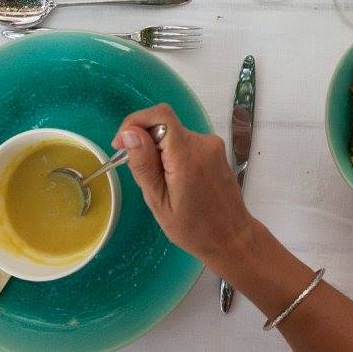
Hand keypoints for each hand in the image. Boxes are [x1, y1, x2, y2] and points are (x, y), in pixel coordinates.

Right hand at [114, 103, 253, 265]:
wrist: (231, 236)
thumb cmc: (193, 228)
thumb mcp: (159, 202)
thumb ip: (144, 165)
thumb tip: (130, 132)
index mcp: (188, 157)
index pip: (160, 115)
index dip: (136, 122)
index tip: (121, 144)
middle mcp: (203, 143)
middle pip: (164, 125)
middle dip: (145, 144)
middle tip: (143, 176)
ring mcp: (212, 145)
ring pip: (173, 135)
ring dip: (159, 152)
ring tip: (162, 185)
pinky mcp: (215, 149)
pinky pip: (184, 142)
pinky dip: (172, 155)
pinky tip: (176, 181)